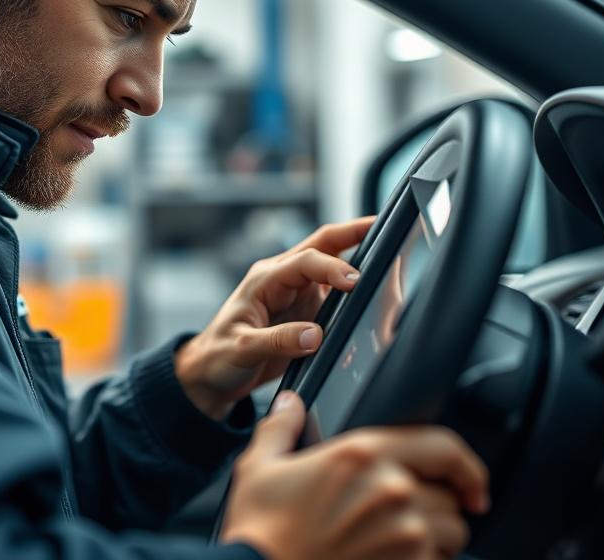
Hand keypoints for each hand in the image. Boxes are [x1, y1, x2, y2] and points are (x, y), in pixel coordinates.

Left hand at [174, 217, 373, 419]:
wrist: (212, 374)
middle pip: (322, 245)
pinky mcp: (307, 311)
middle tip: (384, 228)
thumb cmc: (218, 356)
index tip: (355, 280)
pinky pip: (335, 294)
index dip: (332, 267)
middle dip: (353, 233)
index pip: (304, 261)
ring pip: (332, 265)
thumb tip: (315, 335)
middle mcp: (283, 279)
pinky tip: (376, 293)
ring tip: (391, 258)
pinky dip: (356, 290)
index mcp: (265, 279)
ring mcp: (297, 293)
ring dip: (359, 258)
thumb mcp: (242, 349)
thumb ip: (277, 340)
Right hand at [220, 393, 489, 559]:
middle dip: (435, 506)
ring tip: (400, 542)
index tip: (470, 481)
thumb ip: (281, 428)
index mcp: (363, 455)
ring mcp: (405, 537)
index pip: (444, 447)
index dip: (467, 464)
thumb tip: (289, 404)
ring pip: (452, 535)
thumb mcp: (259, 468)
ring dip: (436, 539)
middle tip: (408, 516)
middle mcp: (393, 491)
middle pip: (450, 496)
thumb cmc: (260, 532)